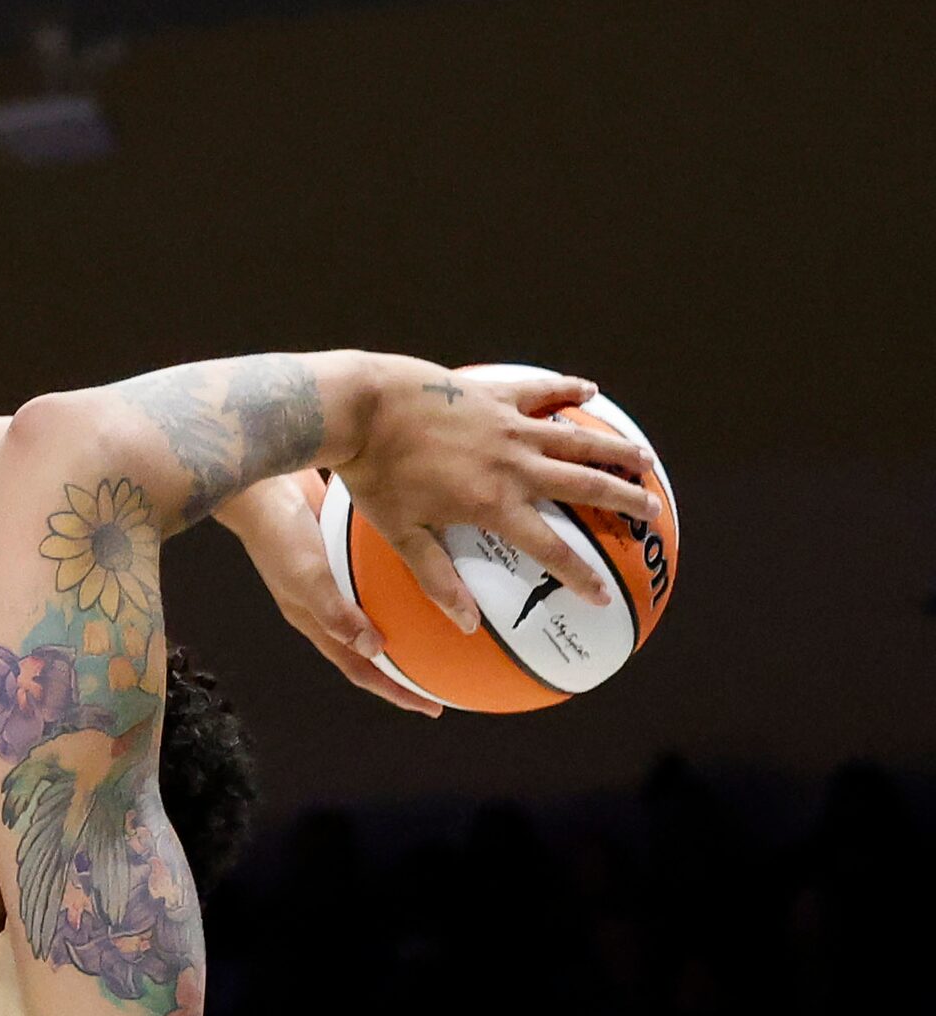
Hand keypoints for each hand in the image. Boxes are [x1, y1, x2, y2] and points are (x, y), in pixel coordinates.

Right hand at [221, 472, 440, 717]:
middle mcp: (328, 606)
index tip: (429, 707)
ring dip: (407, 622)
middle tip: (447, 674)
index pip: (359, 669)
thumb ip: (335, 612)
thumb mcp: (306, 576)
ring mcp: (335, 578)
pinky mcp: (341, 550)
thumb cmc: (278, 533)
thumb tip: (372, 648)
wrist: (259, 483)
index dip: (392, 692)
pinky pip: (377, 575)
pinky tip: (427, 569)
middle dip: (407, 667)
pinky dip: (400, 581)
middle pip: (372, 648)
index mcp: (315, 622)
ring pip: (377, 611)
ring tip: (444, 624)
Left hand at [337, 360, 658, 630]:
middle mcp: (513, 465)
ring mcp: (508, 425)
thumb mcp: (401, 535)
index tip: (601, 594)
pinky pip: (543, 391)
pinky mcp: (495, 394)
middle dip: (623, 500)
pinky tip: (591, 392)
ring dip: (615, 449)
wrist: (362, 409)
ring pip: (577, 439)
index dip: (579, 573)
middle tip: (652, 512)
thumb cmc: (374, 476)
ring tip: (645, 459)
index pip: (550, 548)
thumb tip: (466, 624)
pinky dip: (569, 391)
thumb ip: (437, 578)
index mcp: (492, 504)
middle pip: (584, 486)